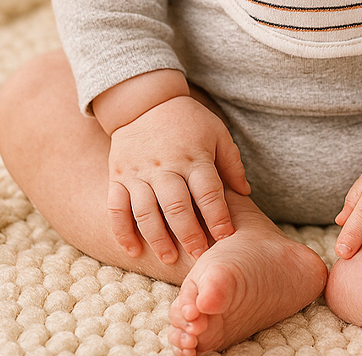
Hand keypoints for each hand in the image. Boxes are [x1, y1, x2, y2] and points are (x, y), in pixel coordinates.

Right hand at [106, 95, 249, 264]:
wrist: (145, 103)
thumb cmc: (188, 121)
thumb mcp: (216, 132)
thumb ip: (231, 162)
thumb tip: (245, 193)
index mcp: (194, 156)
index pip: (208, 192)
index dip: (218, 216)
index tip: (225, 236)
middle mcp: (166, 166)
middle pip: (177, 206)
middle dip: (190, 234)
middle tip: (199, 256)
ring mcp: (138, 172)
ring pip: (146, 212)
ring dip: (158, 239)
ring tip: (169, 258)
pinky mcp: (118, 176)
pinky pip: (116, 208)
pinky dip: (122, 231)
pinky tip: (132, 250)